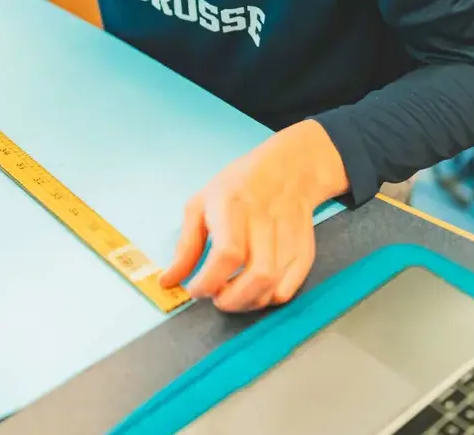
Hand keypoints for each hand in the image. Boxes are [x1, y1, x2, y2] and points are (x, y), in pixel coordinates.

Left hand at [159, 120, 349, 311]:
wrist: (287, 170)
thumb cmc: (238, 186)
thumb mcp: (200, 204)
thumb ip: (186, 246)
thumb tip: (169, 281)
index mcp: (234, 205)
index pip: (228, 254)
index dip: (210, 281)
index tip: (196, 290)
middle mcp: (265, 220)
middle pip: (257, 274)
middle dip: (232, 299)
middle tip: (217, 298)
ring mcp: (289, 235)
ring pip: (275, 284)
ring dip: (250, 302)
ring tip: (234, 297)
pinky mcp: (304, 248)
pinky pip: (291, 285)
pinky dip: (271, 298)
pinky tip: (256, 292)